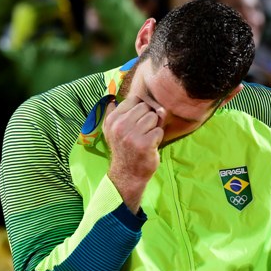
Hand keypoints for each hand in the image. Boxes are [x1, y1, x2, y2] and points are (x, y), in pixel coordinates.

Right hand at [105, 96, 163, 212]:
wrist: (128, 174)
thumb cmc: (124, 150)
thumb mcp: (113, 130)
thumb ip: (116, 112)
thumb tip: (120, 97)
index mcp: (112, 120)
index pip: (134, 100)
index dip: (141, 109)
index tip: (138, 122)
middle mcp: (120, 126)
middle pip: (146, 107)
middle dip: (148, 119)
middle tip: (142, 132)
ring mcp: (132, 135)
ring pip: (153, 117)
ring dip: (153, 128)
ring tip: (146, 139)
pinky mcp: (144, 144)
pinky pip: (159, 131)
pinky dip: (157, 138)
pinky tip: (150, 146)